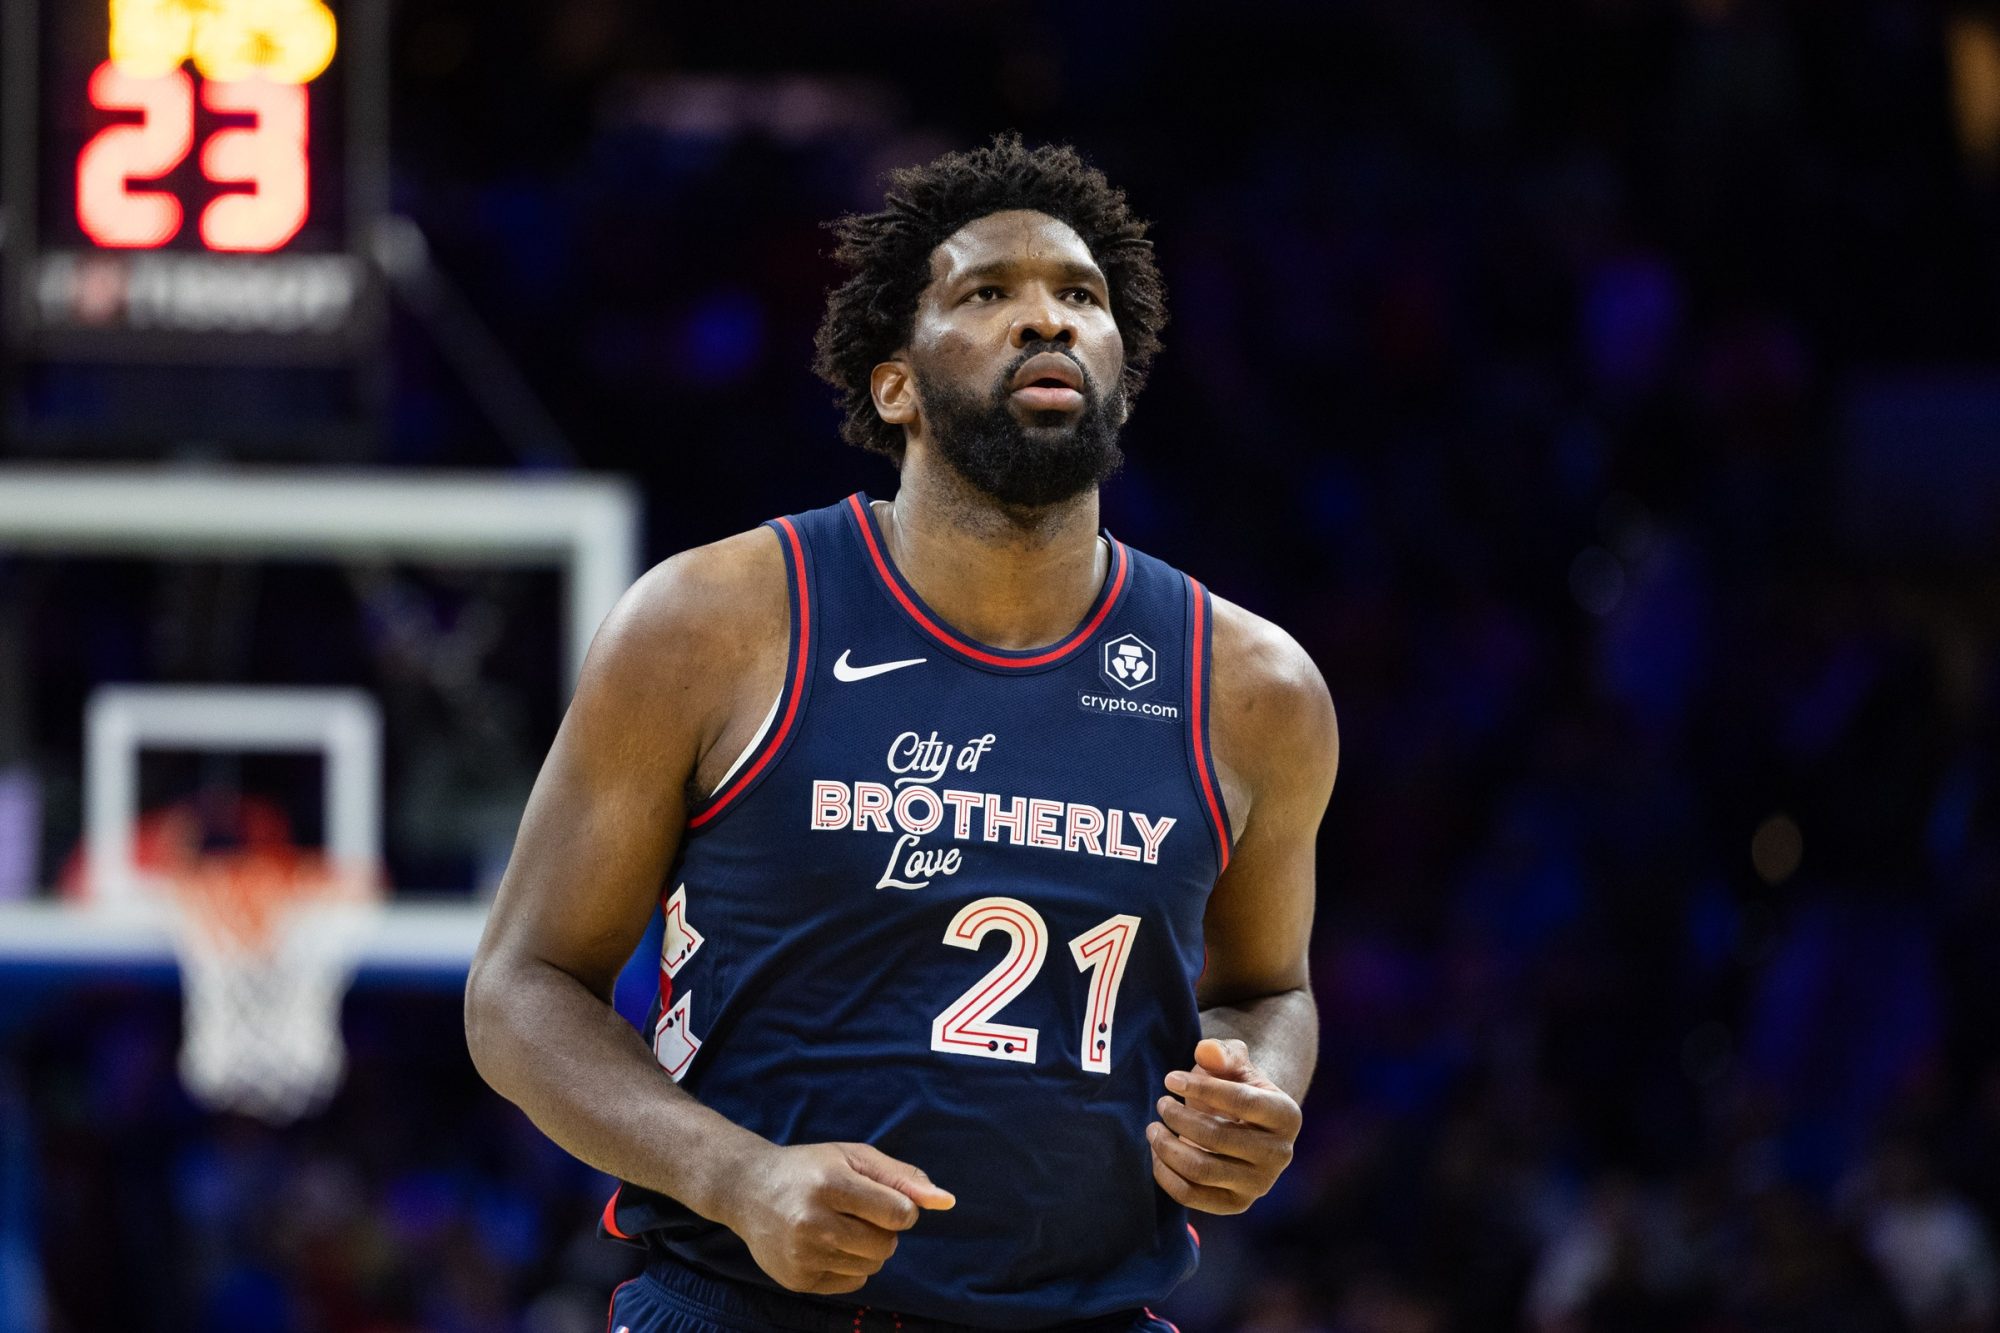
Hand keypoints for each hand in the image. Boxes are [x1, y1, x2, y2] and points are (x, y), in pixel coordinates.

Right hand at [728, 1141, 954, 1295]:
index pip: (899, 1213)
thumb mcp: (855, 1157)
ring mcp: (802, 1254)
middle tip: (857, 1212)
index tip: (884, 1199)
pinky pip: (853, 1283)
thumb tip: (948, 1202)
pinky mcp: (797, 1279)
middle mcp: (812, 1221)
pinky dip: (850, 1265)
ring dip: (867, 1248)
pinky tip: (826, 1244)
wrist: (748, 1190)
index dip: (902, 1208)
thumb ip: (903, 1178)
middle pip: (887, 1245)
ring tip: (840, 1226)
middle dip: (884, 1230)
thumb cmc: (812, 1169)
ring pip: (871, 1266)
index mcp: (831, 1184)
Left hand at [1147, 1037, 1300, 1214]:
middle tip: (1161, 1103)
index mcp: (1286, 1115)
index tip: (1170, 1079)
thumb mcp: (1232, 1064)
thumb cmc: (1235, 1087)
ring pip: (1201, 1170)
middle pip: (1218, 1137)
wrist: (1242, 1126)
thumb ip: (1221, 1053)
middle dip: (1179, 1117)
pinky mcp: (1236, 1204)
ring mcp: (1259, 1185)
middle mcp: (1280, 1155)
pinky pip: (1191, 1195)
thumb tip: (1207, 1053)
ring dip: (1167, 1146)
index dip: (1202, 1088)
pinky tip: (1157, 1151)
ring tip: (1153, 1127)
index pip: (1243, 1101)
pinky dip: (1165, 1173)